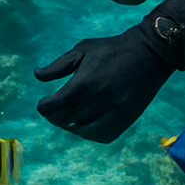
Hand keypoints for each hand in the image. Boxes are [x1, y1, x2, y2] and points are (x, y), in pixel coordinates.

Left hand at [34, 26, 174, 142]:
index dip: (44, 107)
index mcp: (84, 82)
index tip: (42, 105)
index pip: (55, 105)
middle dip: (55, 116)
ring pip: (81, 129)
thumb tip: (37, 75)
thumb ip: (58, 66)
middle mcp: (97, 100)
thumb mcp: (82, 50)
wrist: (147, 54)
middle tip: (53, 111)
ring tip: (66, 118)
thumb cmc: (111, 49)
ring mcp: (112, 112)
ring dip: (69, 125)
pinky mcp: (125, 119)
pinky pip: (101, 135)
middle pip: (66, 118)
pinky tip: (84, 125)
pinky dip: (89, 133)